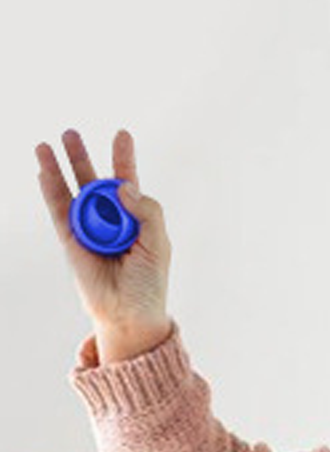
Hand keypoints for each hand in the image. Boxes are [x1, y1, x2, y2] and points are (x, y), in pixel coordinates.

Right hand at [36, 129, 171, 363]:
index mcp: (137, 219)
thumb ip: (147, 211)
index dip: (124, 159)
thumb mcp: (158, 243)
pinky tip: (43, 169)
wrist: (130, 313)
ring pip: (72, 192)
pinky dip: (51, 190)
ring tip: (48, 142)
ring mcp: (89, 230)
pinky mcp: (72, 241)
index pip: (128, 184)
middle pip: (94, 182)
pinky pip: (59, 211)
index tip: (122, 135)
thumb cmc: (149, 282)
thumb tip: (123, 185)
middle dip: (83, 158)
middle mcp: (111, 221)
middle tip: (71, 133)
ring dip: (60, 167)